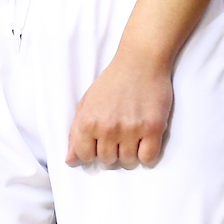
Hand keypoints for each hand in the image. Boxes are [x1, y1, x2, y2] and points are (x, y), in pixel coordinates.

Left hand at [67, 51, 172, 166]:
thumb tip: (70, 161)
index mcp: (88, 121)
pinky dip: (146, 152)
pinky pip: (148, 159)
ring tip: (132, 131)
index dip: (92, 149)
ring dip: (130, 150)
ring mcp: (131, 129)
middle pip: (108, 160)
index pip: (85, 156)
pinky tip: (144, 137)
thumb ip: (76, 132)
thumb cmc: (112, 81)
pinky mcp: (153, 129)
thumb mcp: (87, 102)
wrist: (140, 62)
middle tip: (118, 130)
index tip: (100, 139)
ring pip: (128, 161)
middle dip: (112, 149)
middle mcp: (108, 128)